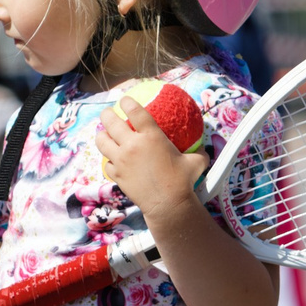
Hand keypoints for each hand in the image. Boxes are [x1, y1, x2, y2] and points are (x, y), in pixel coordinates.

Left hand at [97, 98, 209, 217]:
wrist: (167, 205)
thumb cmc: (183, 182)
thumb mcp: (196, 162)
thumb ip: (199, 152)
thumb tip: (204, 149)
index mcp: (151, 136)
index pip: (134, 111)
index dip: (127, 102)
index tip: (124, 100)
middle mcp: (132, 145)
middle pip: (110, 122)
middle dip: (106, 114)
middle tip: (108, 113)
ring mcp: (121, 160)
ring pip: (102, 142)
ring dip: (102, 136)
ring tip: (104, 135)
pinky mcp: (117, 175)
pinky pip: (107, 163)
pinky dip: (109, 160)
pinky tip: (113, 160)